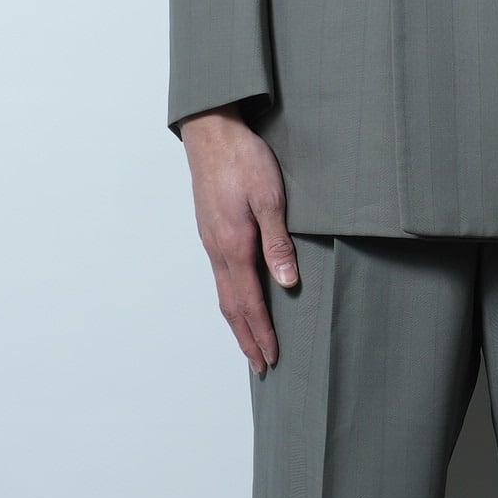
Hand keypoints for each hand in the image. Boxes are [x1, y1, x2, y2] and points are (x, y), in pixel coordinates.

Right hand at [178, 105, 298, 373]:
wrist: (211, 132)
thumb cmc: (244, 159)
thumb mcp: (270, 198)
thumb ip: (278, 242)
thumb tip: (286, 282)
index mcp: (234, 246)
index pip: (249, 302)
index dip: (261, 332)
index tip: (271, 357)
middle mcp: (218, 249)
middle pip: (231, 306)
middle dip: (247, 338)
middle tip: (260, 365)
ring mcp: (211, 241)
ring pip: (223, 293)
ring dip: (237, 322)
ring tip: (249, 343)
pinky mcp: (211, 231)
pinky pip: (220, 276)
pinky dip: (230, 299)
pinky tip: (238, 301)